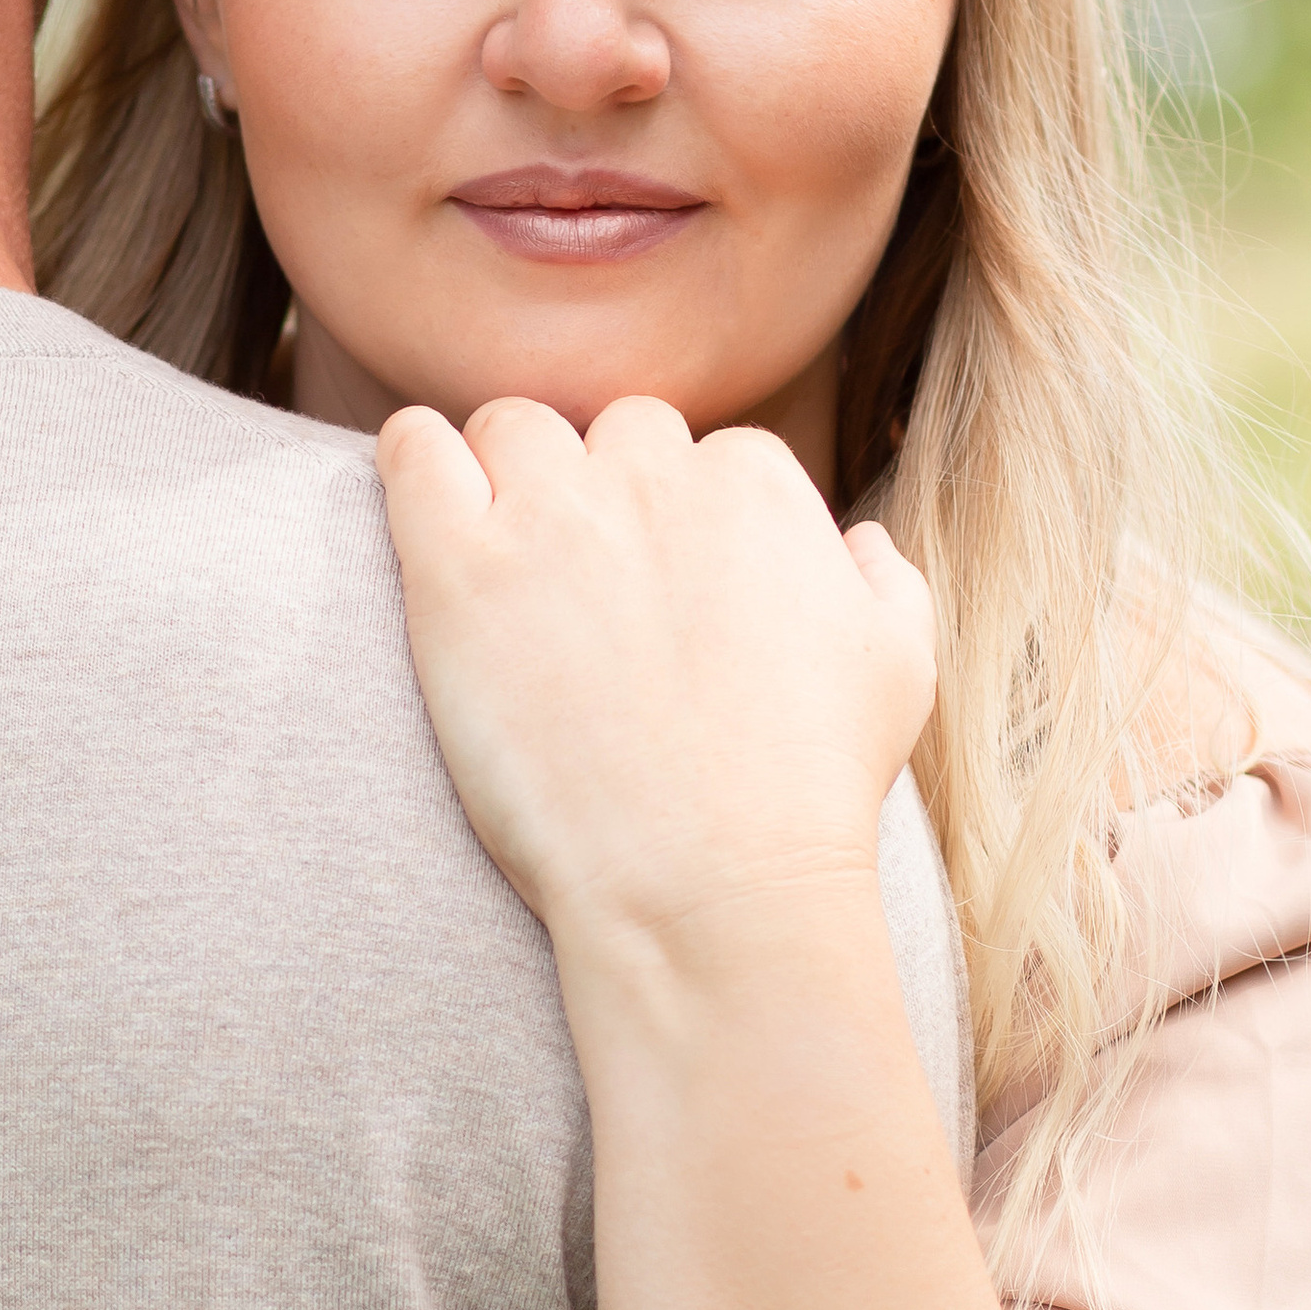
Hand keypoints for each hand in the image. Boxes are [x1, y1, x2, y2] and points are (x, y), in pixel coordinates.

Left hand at [376, 395, 934, 960]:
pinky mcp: (458, 567)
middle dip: (597, 489)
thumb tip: (856, 543)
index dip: (678, 524)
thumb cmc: (809, 792)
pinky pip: (413, 454)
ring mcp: (548, 515)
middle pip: (606, 432)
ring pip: (508, 428)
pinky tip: (419, 496)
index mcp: (752, 481)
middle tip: (581, 590)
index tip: (661, 596)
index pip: (701, 453)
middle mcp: (649, 474)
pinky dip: (411, 459)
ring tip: (500, 557)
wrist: (708, 881)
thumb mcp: (899, 668)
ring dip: (503, 472)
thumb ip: (885, 581)